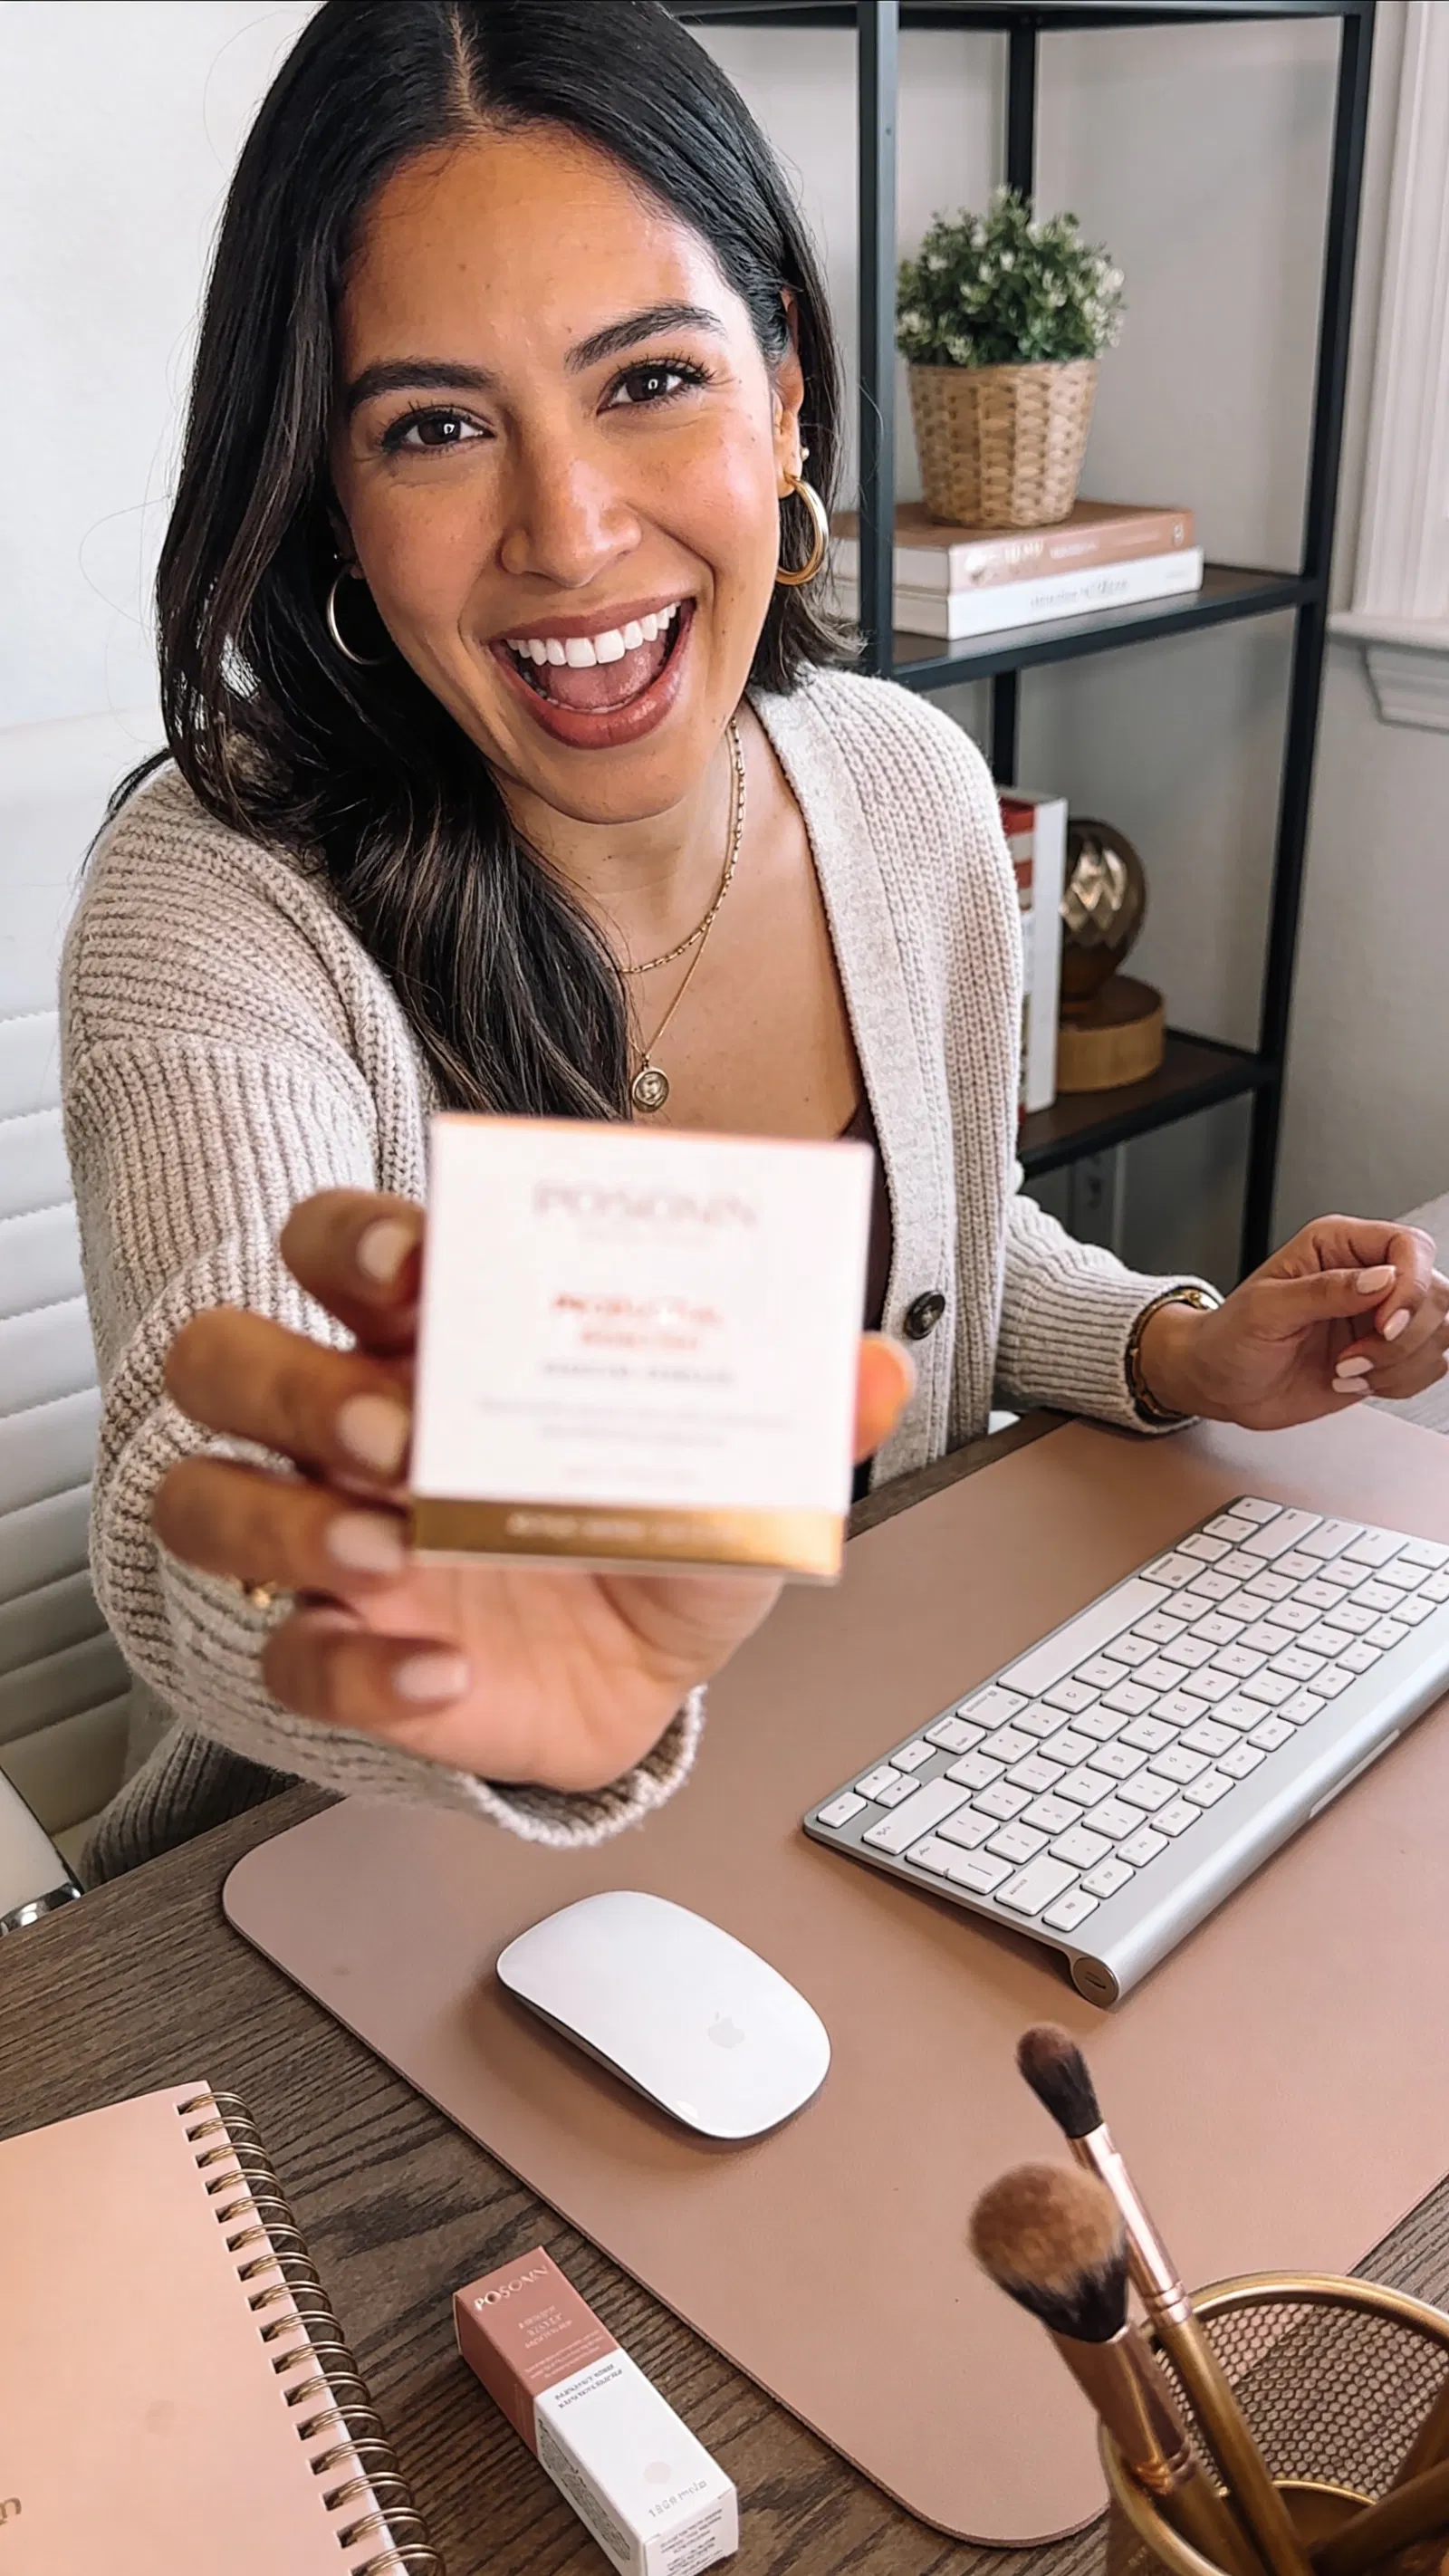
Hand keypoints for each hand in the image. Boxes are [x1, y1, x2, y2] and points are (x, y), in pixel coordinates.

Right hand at [155, 1191, 913, 1792]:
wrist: (641, 1677)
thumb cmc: (647, 1532)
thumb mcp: (728, 1464)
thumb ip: (794, 1409)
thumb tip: (869, 1366)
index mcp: (435, 1340)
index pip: (340, 1246)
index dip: (354, 1238)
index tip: (416, 1260)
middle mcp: (355, 1427)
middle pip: (226, 1360)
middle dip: (290, 1382)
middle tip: (393, 1427)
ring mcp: (329, 1542)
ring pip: (205, 1503)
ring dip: (280, 1522)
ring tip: (391, 1550)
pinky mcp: (339, 1654)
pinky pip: (288, 1662)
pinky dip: (359, 1672)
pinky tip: (446, 1672)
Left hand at [1137, 1216, 1448, 1432]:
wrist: (1218, 1382)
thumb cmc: (1229, 1337)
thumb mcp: (1265, 1309)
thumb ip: (1324, 1290)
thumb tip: (1382, 1278)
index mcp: (1339, 1246)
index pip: (1409, 1247)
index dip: (1410, 1286)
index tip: (1383, 1324)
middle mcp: (1368, 1277)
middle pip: (1436, 1293)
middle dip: (1404, 1336)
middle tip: (1353, 1357)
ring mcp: (1380, 1318)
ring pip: (1439, 1333)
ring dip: (1400, 1363)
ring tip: (1346, 1370)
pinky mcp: (1385, 1356)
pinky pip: (1427, 1366)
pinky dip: (1398, 1382)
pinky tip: (1354, 1381)